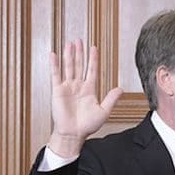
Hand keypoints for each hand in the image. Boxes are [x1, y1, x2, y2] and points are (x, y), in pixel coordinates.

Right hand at [48, 39, 122, 156]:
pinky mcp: (57, 91)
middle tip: (79, 40)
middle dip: (80, 52)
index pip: (92, 70)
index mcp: (89, 89)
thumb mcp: (103, 111)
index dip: (93, 59)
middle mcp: (78, 86)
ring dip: (69, 55)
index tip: (94, 48)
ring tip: (70, 43)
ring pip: (68, 67)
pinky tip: (54, 55)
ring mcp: (67, 87)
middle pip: (79, 65)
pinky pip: (55, 75)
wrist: (73, 134)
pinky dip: (54, 65)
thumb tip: (120, 89)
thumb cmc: (87, 126)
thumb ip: (111, 99)